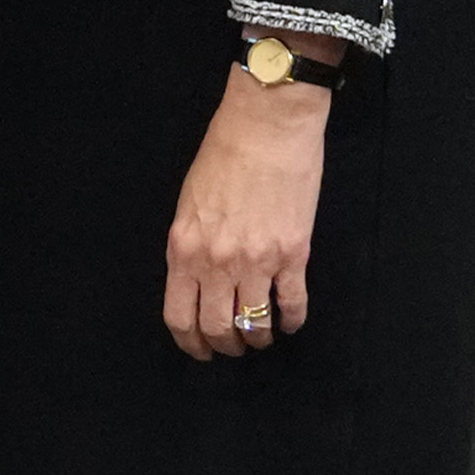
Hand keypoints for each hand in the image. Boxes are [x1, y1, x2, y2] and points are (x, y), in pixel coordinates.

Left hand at [163, 66, 327, 357]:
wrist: (267, 124)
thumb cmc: (224, 153)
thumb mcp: (188, 203)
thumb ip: (191, 246)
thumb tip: (198, 281)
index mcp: (184, 249)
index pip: (179, 317)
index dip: (191, 343)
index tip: (201, 350)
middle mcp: (217, 262)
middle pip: (218, 328)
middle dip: (227, 347)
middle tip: (235, 348)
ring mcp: (257, 261)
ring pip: (256, 324)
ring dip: (259, 338)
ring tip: (263, 337)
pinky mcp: (294, 254)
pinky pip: (293, 304)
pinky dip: (293, 321)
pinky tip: (291, 323)